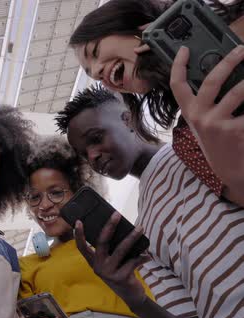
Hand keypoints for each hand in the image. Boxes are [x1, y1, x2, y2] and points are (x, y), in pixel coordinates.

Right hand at [74, 213, 149, 307]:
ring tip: (140, 228)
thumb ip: (112, 250)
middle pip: (102, 242)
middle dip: (110, 226)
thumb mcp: (112, 262)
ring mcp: (109, 273)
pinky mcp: (121, 278)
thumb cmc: (121, 273)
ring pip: (121, 250)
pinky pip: (133, 261)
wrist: (130, 295)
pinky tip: (147, 256)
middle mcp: (98, 267)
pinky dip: (142, 257)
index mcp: (94, 262)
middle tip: (117, 214)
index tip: (78, 221)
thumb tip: (123, 229)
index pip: (82, 247)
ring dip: (132, 237)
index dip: (79, 235)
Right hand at [170, 46, 243, 202]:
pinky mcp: (236, 130)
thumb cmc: (218, 141)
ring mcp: (217, 124)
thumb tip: (221, 75)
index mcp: (190, 112)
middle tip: (242, 49)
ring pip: (238, 91)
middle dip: (228, 61)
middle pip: (211, 81)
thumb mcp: (204, 122)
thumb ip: (206, 103)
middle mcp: (199, 116)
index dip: (178, 66)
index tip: (185, 49)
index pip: (177, 86)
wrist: (230, 171)